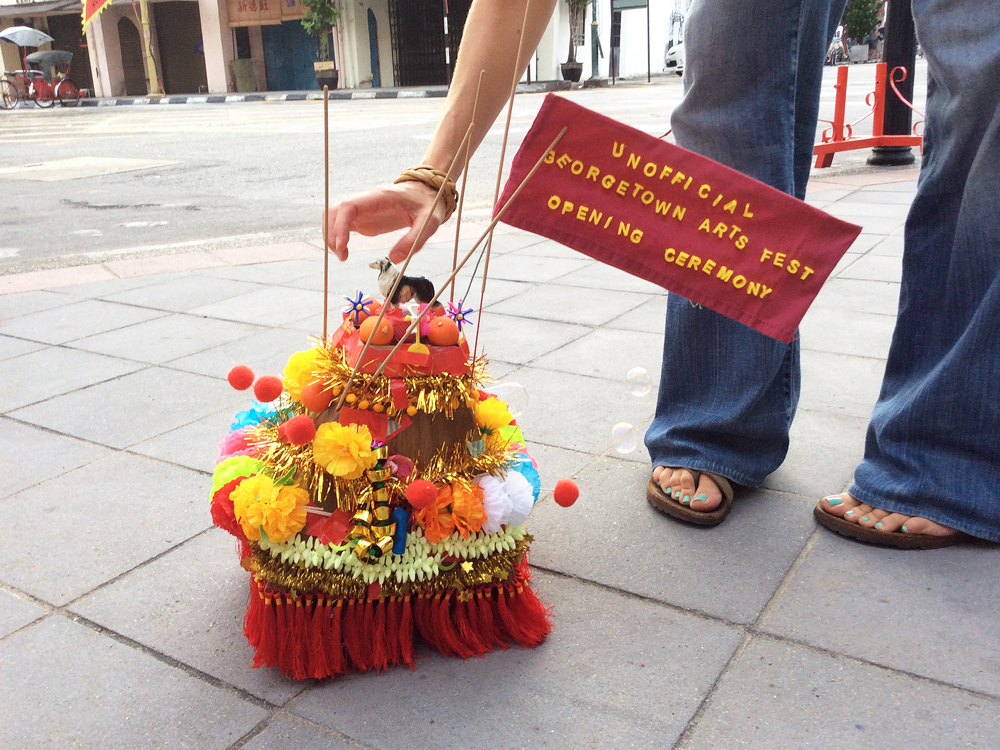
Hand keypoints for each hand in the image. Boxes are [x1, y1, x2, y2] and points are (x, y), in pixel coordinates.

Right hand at [324, 181, 447, 262]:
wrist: (427, 192)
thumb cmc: (428, 204)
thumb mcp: (429, 222)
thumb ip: (413, 240)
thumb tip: (393, 259)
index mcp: (380, 197)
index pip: (349, 206)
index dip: (340, 224)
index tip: (342, 245)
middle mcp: (366, 201)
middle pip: (335, 211)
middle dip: (332, 233)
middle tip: (343, 256)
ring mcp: (362, 209)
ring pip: (333, 217)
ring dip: (331, 236)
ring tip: (343, 256)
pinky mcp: (363, 217)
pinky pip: (340, 224)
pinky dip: (337, 238)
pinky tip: (345, 252)